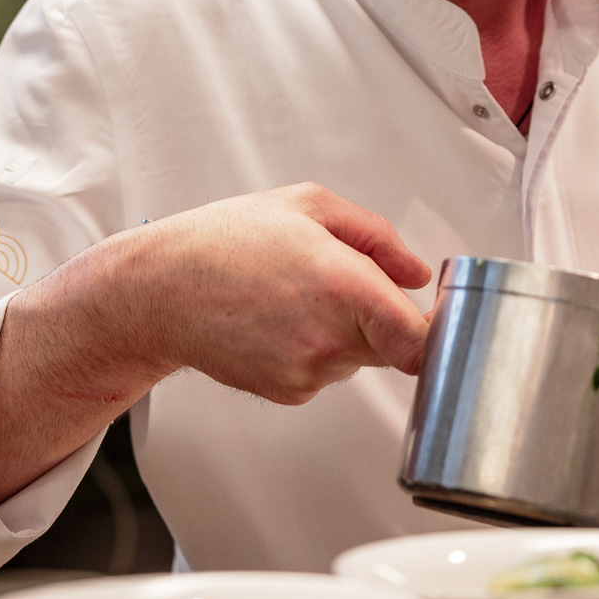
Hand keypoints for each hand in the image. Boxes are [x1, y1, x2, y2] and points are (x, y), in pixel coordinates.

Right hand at [0, 183, 431, 504]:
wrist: (159, 291)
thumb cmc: (227, 241)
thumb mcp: (309, 205)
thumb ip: (378, 237)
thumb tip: (417, 272)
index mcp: (343, 286)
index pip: (420, 339)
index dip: (438, 332)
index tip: (439, 318)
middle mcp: (329, 338)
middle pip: (394, 345)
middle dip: (384, 318)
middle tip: (346, 284)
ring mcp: (308, 372)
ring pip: (359, 358)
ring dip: (346, 332)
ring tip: (296, 296)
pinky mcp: (289, 393)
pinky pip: (326, 373)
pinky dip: (315, 350)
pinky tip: (279, 321)